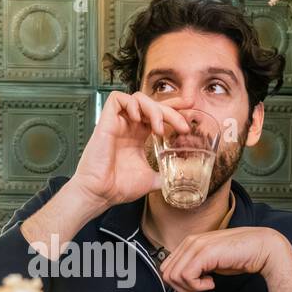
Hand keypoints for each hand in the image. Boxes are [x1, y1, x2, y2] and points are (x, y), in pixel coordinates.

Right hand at [70, 91, 190, 211]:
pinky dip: (132, 104)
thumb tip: (179, 178)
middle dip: (172, 109)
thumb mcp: (150, 180)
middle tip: (183, 125)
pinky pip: (117, 98)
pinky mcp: (106, 122)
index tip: (190, 108)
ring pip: (138, 98)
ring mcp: (117, 123)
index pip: (158, 114)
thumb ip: (164, 175)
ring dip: (154, 109)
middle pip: (153, 104)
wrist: (100, 194)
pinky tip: (138, 119)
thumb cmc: (118, 188)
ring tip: (159, 128)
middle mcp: (128, 127)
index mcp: (138, 136)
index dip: (174, 108)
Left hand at [159, 227, 291, 291]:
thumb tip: (182, 280)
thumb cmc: (240, 255)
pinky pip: (187, 276)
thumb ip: (195, 265)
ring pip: (174, 276)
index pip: (167, 266)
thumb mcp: (212, 261)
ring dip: (190, 287)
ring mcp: (197, 246)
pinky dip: (198, 286)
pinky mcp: (205, 253)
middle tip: (201, 287)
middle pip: (166, 272)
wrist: (262, 248)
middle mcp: (191, 241)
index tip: (196, 284)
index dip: (179, 282)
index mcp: (190, 242)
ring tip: (208, 283)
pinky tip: (212, 283)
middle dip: (181, 287)